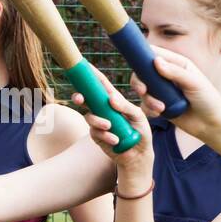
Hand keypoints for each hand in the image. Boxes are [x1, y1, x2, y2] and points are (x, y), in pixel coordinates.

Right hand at [72, 65, 153, 181]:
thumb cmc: (141, 132)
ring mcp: (99, 123)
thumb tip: (111, 98)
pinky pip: (94, 132)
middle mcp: (103, 110)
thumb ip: (126, 106)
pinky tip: (115, 140)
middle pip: (86, 99)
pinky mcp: (97, 136)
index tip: (84, 66)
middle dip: (79, 97)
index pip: (101, 85)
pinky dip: (105, 136)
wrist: (139, 155)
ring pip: (89, 116)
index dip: (92, 75)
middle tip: (79, 98)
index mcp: (113, 101)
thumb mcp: (138, 116)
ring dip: (98, 121)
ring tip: (110, 127)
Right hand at [131, 45, 220, 136]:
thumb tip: (156, 61)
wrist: (211, 124)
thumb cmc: (208, 99)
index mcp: (176, 64)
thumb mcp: (194, 82)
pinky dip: (149, 109)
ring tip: (161, 108)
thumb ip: (175, 72)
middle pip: (142, 72)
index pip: (155, 53)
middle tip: (143, 90)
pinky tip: (159, 113)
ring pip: (142, 89)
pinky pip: (145, 105)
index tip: (136, 62)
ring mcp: (162, 91)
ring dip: (147, 99)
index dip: (142, 55)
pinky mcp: (159, 105)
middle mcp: (167, 75)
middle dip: (139, 81)